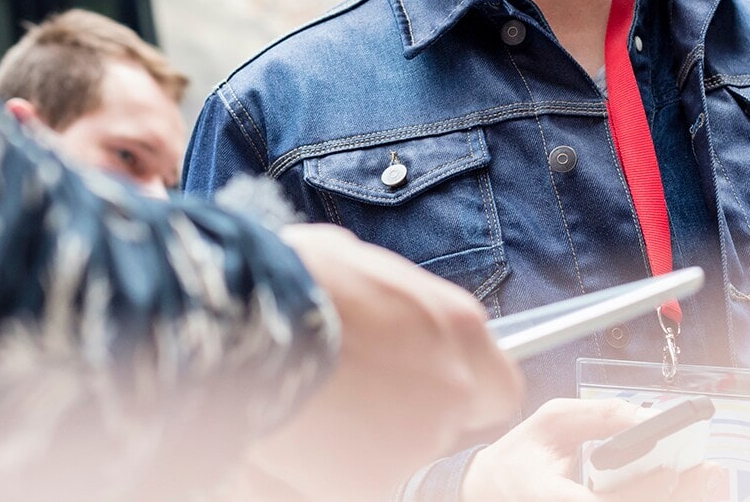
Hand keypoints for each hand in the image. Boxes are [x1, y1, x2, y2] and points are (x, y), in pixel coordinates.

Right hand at [247, 224, 523, 499]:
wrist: (250, 322)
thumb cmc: (299, 280)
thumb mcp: (365, 268)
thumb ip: (398, 304)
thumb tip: (389, 314)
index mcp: (459, 328)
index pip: (498, 387)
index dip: (467, 391)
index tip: (437, 388)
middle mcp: (453, 387)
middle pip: (450, 422)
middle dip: (411, 413)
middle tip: (360, 395)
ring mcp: (418, 439)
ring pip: (404, 452)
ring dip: (371, 437)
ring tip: (321, 407)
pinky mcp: (376, 480)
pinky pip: (364, 476)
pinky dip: (334, 464)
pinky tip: (303, 431)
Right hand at [461, 397, 725, 501]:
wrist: (492, 493)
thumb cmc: (523, 456)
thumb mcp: (552, 422)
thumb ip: (598, 416)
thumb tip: (649, 416)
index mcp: (547, 497)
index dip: (639, 490)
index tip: (671, 469)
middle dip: (675, 495)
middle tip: (710, 471)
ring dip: (679, 499)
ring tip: (710, 479)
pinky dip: (663, 497)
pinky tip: (686, 486)